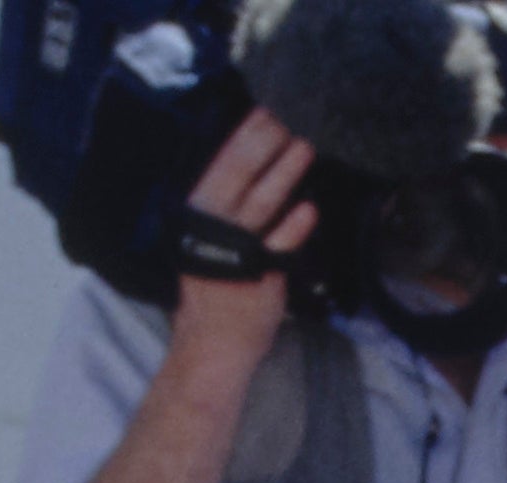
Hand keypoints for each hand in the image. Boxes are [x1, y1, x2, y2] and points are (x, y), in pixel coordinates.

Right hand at [172, 111, 321, 374]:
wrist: (212, 342)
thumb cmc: (215, 286)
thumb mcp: (210, 238)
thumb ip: (230, 206)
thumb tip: (260, 165)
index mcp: (198, 214)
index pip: (220, 167)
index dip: (243, 138)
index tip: (264, 115)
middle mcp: (212, 228)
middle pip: (239, 177)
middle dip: (264, 146)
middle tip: (287, 125)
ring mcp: (235, 252)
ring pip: (261, 204)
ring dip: (284, 173)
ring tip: (304, 149)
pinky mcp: (259, 278)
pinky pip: (278, 247)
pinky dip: (294, 227)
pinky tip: (308, 208)